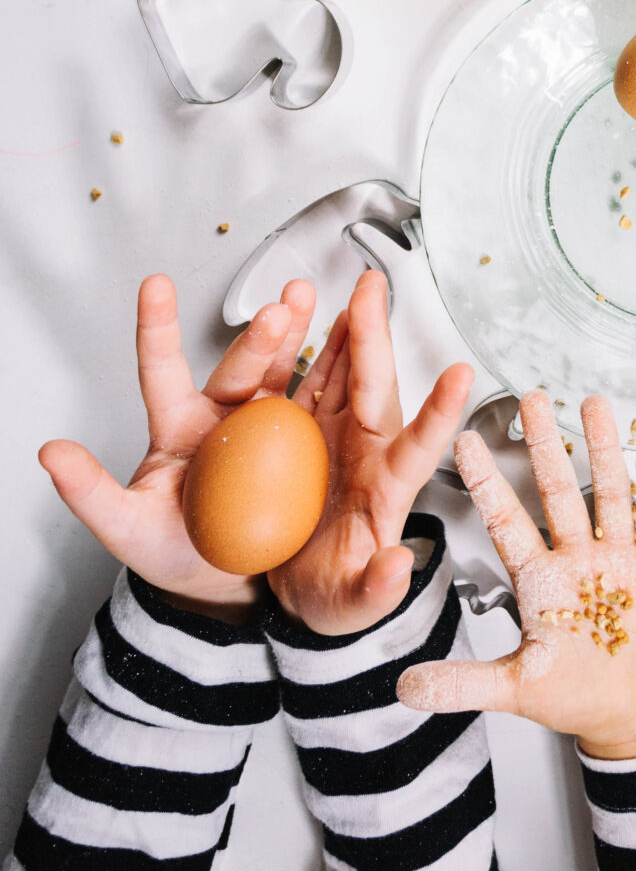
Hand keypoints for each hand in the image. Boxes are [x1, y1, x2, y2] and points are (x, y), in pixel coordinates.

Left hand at [39, 275, 315, 620]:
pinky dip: (335, 370)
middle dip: (259, 338)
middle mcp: (223, 418)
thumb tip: (51, 454)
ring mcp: (265, 429)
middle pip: (240, 370)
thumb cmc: (174, 552)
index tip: (156, 286)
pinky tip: (349, 341)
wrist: (225, 584)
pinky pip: (319, 402)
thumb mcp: (126, 529)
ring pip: (282, 372)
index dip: (157, 328)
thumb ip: (90, 492)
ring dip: (299, 335)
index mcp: (179, 429)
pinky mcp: (302, 445)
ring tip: (309, 302)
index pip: (163, 372)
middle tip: (278, 313)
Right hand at [268, 271, 473, 635]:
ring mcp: (334, 439)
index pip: (420, 447)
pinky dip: (306, 347)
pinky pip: (305, 383)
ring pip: (343, 374)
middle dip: (376, 337)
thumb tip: (398, 568)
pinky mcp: (300, 435)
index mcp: (387, 490)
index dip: (441, 412)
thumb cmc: (338, 596)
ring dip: (346, 330)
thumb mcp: (355, 603)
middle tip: (375, 291)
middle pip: (375, 390)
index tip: (463, 376)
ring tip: (351, 289)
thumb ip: (377, 587)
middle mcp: (367, 453)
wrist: (299, 590)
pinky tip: (307, 315)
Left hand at [397, 392, 635, 759]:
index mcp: (539, 581)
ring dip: (603, 451)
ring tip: (594, 406)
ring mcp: (618, 562)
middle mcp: (576, 561)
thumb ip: (462, 682)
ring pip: (608, 494)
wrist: (631, 715)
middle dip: (546, 444)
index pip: (506, 521)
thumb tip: (404, 688)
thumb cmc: (576, 696)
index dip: (486, 482)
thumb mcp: (514, 688)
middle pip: (557, 491)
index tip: (464, 440)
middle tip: (533, 398)